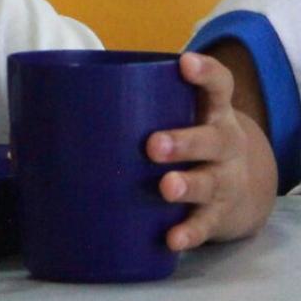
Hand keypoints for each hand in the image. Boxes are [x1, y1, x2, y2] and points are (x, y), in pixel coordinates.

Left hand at [146, 52, 271, 250]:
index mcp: (215, 113)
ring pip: (210, 182)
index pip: (219, 85)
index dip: (205, 72)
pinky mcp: (219, 215)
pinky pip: (206, 225)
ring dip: (188, 185)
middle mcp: (225, 144)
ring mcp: (225, 181)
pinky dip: (190, 232)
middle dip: (184, 141)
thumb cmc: (193, 144)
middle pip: (212, 139)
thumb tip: (56, 101)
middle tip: (153, 145)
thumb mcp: (186, 117)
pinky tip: (173, 238)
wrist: (244, 191)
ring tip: (167, 187)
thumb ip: (143, 105)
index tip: (185, 62)